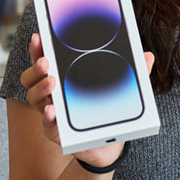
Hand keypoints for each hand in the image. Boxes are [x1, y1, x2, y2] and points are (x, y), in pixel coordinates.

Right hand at [20, 32, 154, 167]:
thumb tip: (148, 56)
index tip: (40, 37)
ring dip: (40, 89)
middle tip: (47, 62)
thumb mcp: (120, 87)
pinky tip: (52, 111)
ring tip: (51, 82)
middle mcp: (51, 93)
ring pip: (33, 98)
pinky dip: (47, 116)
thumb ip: (132, 72)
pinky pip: (47, 124)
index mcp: (62, 77)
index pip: (43, 59)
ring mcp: (51, 112)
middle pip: (31, 77)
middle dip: (36, 67)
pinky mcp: (56, 132)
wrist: (110, 143)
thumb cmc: (107, 108)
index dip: (38, 48)